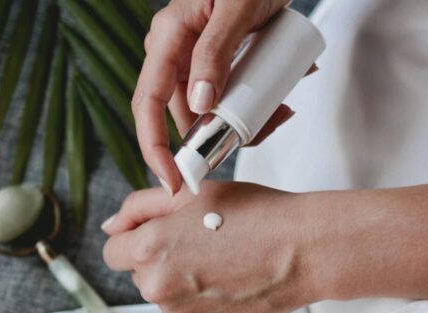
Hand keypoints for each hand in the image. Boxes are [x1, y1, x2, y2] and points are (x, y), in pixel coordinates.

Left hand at [101, 182, 315, 312]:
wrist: (302, 249)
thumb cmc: (253, 214)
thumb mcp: (190, 193)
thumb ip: (139, 207)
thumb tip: (110, 227)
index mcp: (148, 249)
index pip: (114, 251)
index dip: (136, 238)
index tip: (163, 233)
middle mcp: (156, 289)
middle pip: (139, 274)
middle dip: (161, 259)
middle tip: (203, 243)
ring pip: (164, 297)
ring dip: (181, 283)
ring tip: (222, 263)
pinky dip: (201, 305)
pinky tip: (228, 285)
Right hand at [134, 0, 293, 192]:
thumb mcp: (238, 9)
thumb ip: (215, 53)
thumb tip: (200, 107)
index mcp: (167, 38)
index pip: (147, 104)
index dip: (154, 147)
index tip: (173, 180)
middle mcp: (173, 51)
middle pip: (180, 113)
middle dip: (213, 136)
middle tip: (253, 138)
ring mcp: (192, 56)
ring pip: (207, 108)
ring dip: (240, 120)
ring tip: (279, 109)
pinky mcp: (214, 60)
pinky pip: (224, 94)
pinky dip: (250, 104)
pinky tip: (279, 97)